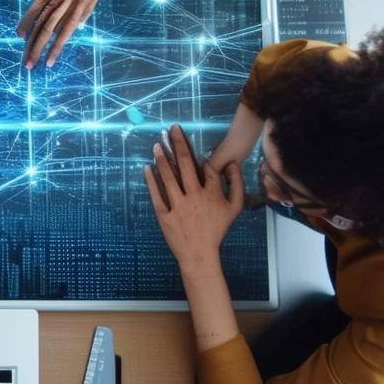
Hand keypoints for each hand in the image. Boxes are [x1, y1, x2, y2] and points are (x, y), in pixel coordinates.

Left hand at [143, 124, 244, 270]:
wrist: (199, 254)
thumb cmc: (216, 230)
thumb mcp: (234, 208)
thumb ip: (236, 185)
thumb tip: (232, 165)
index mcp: (212, 194)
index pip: (206, 167)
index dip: (197, 153)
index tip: (186, 138)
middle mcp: (194, 196)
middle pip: (186, 165)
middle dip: (178, 144)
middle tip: (171, 129)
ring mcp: (178, 206)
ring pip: (169, 177)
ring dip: (162, 159)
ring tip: (156, 145)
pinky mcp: (164, 215)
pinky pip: (156, 194)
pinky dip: (151, 180)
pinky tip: (147, 168)